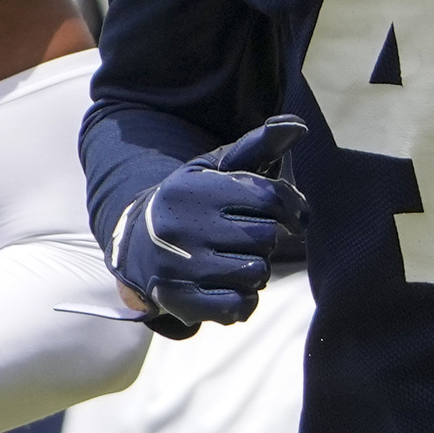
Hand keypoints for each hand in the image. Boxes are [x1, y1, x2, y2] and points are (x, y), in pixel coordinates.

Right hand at [107, 113, 304, 332]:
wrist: (136, 245)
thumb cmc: (191, 202)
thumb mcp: (215, 168)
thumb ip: (257, 146)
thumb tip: (298, 126)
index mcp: (193, 190)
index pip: (270, 198)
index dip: (294, 208)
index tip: (295, 217)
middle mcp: (181, 227)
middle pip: (265, 238)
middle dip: (265, 238)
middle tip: (246, 238)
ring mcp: (179, 267)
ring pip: (255, 273)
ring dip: (255, 270)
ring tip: (235, 261)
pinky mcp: (180, 301)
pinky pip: (238, 306)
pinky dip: (244, 300)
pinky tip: (229, 286)